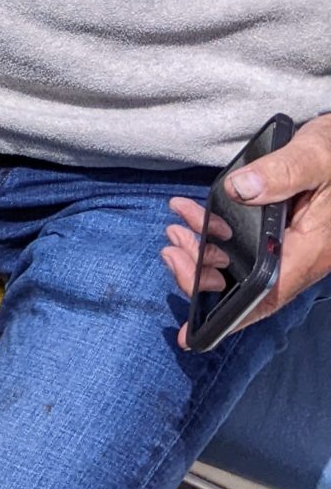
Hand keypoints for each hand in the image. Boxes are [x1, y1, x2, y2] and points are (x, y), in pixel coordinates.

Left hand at [163, 113, 330, 346]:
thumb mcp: (316, 156)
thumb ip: (282, 172)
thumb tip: (240, 189)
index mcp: (312, 249)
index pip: (266, 296)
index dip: (230, 319)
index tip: (191, 332)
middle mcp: (302, 255)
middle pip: (246, 285)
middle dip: (200, 272)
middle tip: (171, 246)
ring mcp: (293, 245)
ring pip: (241, 265)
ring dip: (203, 251)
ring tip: (176, 228)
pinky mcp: (285, 231)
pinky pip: (246, 246)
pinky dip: (215, 234)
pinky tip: (193, 215)